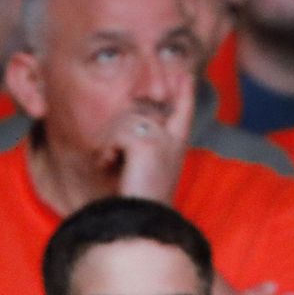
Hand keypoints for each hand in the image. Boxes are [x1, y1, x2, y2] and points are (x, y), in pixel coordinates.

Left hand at [109, 66, 193, 202]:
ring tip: (111, 163)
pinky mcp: (147, 143)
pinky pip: (117, 133)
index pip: (183, 111)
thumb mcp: (146, 167)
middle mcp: (173, 139)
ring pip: (125, 119)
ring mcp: (162, 139)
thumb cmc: (139, 200)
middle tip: (110, 158)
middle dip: (117, 129)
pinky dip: (107, 150)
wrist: (141, 221)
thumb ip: (143, 142)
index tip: (186, 74)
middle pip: (139, 111)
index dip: (184, 92)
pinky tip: (109, 165)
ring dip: (110, 141)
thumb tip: (129, 119)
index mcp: (176, 146)